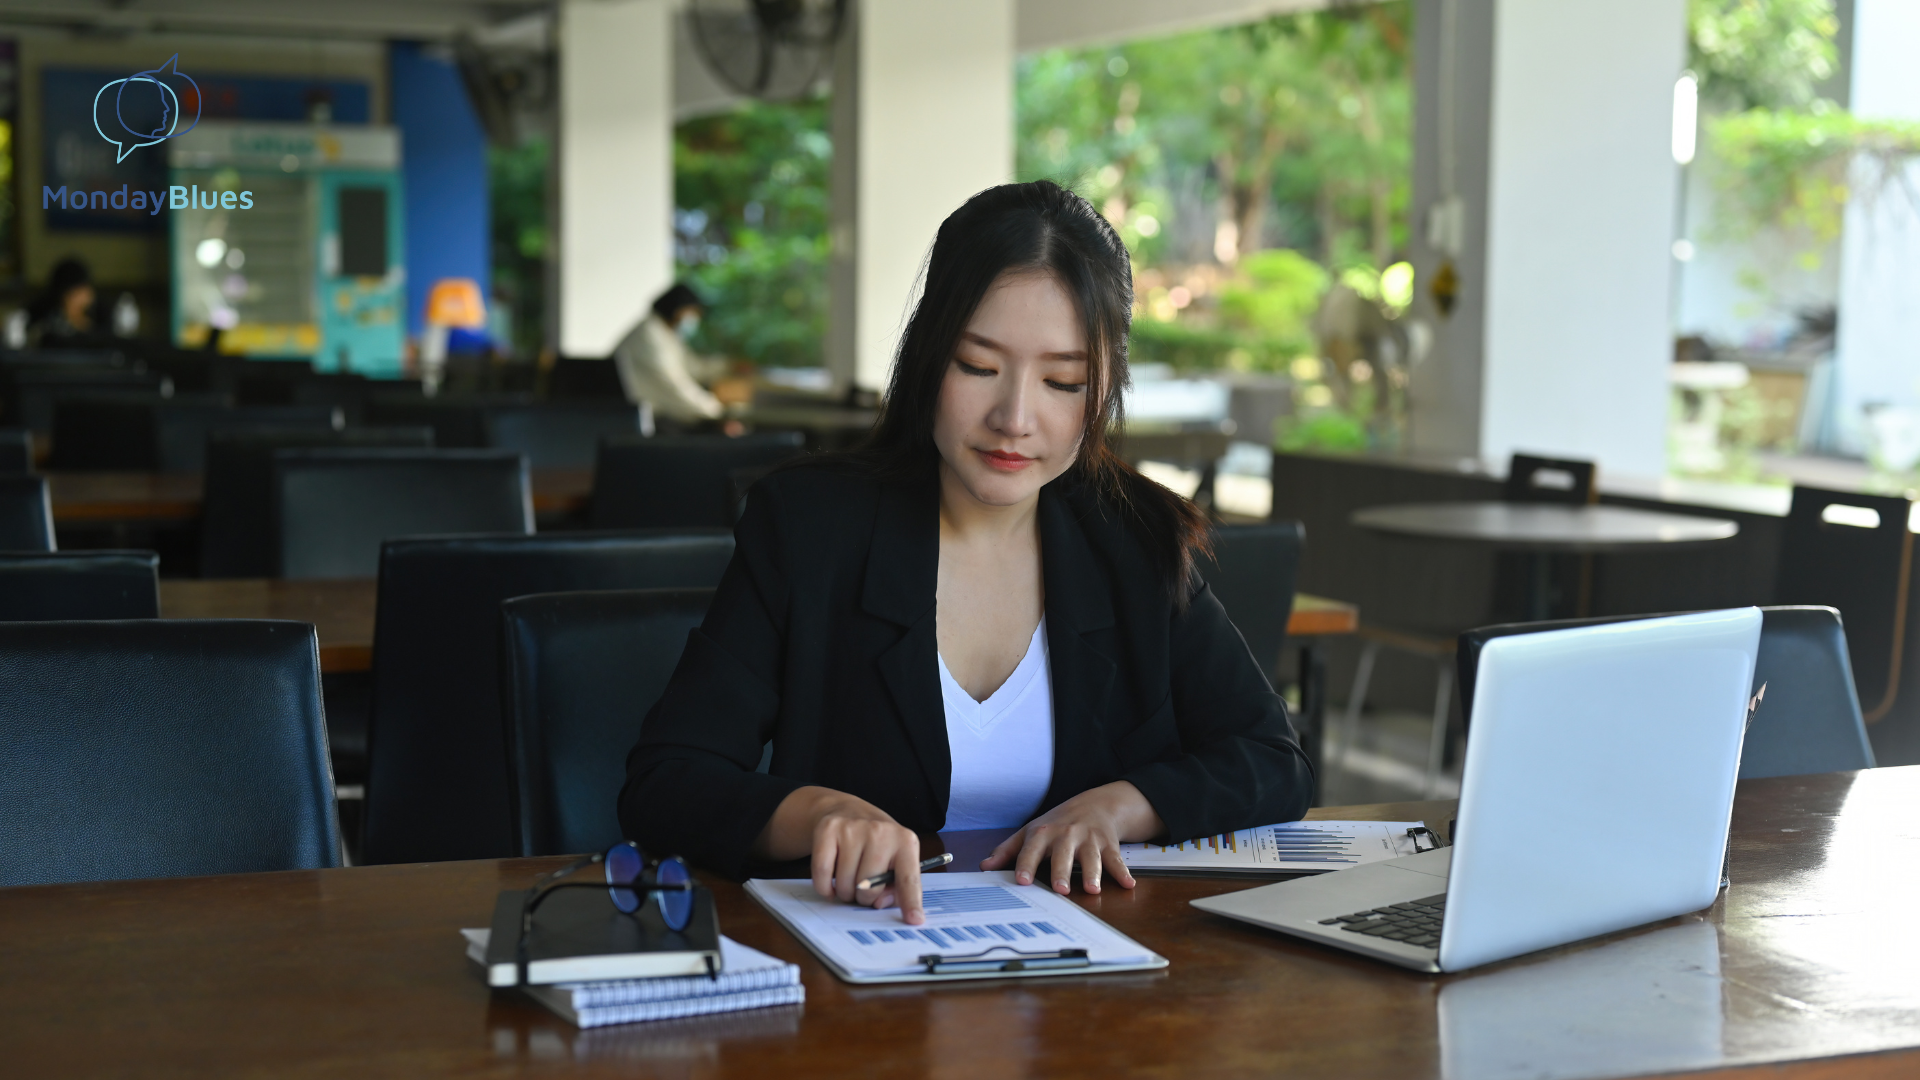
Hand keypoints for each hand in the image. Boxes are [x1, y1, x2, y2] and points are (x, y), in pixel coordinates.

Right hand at [756, 786, 925, 923]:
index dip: (911, 902)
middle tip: (862, 886)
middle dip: (863, 897)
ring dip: (844, 891)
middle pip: (869, 889)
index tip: (915, 920)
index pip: (908, 878)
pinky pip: (823, 875)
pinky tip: (831, 881)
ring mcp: (853, 829)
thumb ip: (895, 888)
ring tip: (849, 877)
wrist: (847, 810)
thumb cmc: (877, 843)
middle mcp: (880, 832)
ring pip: (844, 884)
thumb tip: (879, 904)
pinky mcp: (828, 829)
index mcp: (905, 841)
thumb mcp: (895, 859)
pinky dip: (825, 887)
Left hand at [981, 781, 1164, 895]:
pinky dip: (1123, 872)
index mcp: (1043, 833)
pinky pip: (1116, 859)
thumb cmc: (1057, 824)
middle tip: (1060, 890)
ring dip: (1093, 873)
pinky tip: (1128, 884)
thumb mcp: (1030, 832)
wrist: (1095, 804)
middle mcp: (1066, 835)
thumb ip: (1008, 851)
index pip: (1031, 850)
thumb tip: (984, 867)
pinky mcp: (1109, 844)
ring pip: (1091, 857)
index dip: (1025, 864)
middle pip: (1063, 855)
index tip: (1021, 880)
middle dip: (1061, 871)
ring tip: (1093, 889)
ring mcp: (1089, 839)